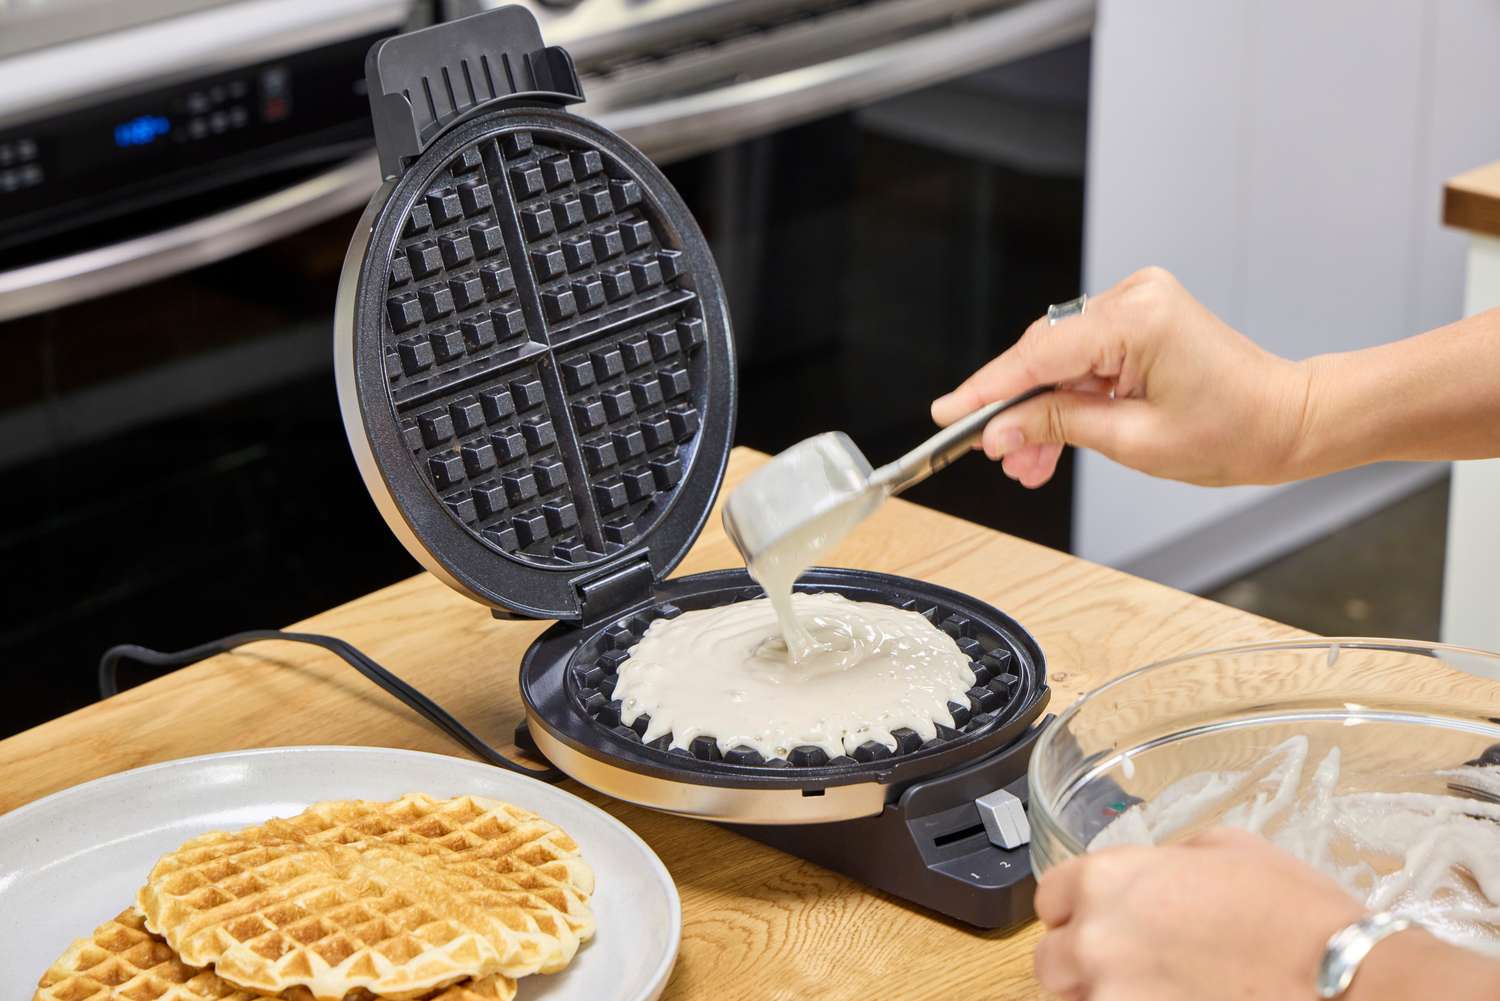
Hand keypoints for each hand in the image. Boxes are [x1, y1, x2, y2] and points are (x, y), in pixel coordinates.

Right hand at [930, 267, 1310, 487]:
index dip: (988, 389)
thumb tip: (1000, 431)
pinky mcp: (1139, 316)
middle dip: (1015, 408)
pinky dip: (1066, 395)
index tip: (948, 413)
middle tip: (996, 454)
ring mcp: (1138, 302)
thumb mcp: (1133, 440)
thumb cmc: (1234, 430)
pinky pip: (1082, 356)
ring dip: (1040, 409)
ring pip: (1059, 359)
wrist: (1287, 420)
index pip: (1039, 355)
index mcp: (1139, 320)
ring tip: (1028, 462)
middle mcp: (1135, 298)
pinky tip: (1050, 436)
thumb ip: (1057, 427)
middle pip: (1044, 354)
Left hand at [1033, 828, 1364, 1000]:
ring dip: (1103, 996)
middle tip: (1125, 966)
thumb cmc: (1295, 912)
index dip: (1075, 908)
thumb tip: (1154, 873)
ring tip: (1152, 990)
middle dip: (1080, 962)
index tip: (1095, 919)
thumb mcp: (1225, 848)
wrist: (1345, 980)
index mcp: (1108, 881)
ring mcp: (1114, 998)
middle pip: (1051, 960)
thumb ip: (1167, 860)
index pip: (1050, 897)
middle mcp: (1097, 942)